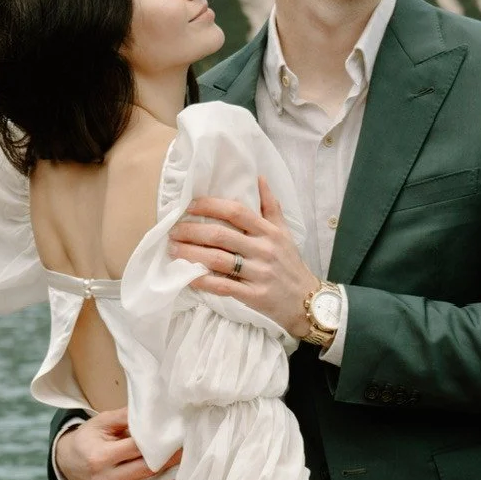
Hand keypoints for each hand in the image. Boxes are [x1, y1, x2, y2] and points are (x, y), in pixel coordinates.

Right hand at [55, 409, 179, 479]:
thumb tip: (151, 411)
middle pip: (144, 470)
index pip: (136, 449)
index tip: (178, 438)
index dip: (158, 444)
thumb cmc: (88, 439)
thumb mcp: (101, 423)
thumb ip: (124, 416)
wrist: (67, 462)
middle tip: (190, 454)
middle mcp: (105, 478)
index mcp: (101, 455)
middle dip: (169, 462)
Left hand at [167, 178, 317, 336]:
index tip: (190, 207)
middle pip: (221, 235)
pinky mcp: (253, 295)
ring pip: (218, 260)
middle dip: (192, 231)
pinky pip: (222, 286)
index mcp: (269, 232)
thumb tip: (259, 178)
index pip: (236, 211)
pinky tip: (187, 276)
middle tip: (174, 231)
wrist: (307, 301)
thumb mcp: (284, 233)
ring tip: (173, 250)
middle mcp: (263, 250)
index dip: (210, 206)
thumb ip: (271, 206)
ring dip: (191, 254)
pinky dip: (202, 281)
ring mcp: (258, 273)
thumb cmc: (290, 265)